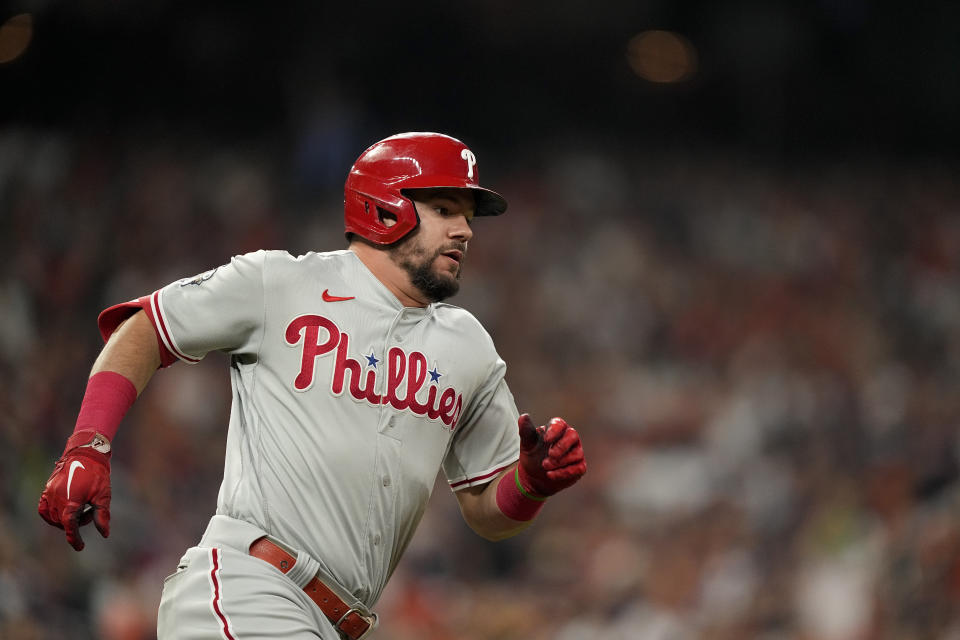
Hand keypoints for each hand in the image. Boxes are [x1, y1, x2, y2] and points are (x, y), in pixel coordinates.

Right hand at [38, 431, 111, 550]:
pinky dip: (50, 514)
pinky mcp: (47, 489)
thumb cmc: (97, 473)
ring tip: (81, 508)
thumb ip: (102, 515)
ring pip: (52, 517)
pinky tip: (62, 511)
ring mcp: (49, 494)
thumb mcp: (103, 495)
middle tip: (90, 512)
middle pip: (63, 522)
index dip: (74, 539)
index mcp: (71, 502)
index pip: (70, 527)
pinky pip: (43, 509)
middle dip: (77, 523)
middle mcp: (57, 499)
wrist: (86, 453)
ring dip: (66, 519)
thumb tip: (104, 534)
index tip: (80, 547)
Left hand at [517, 414, 585, 496]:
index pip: (560, 424)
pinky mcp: (579, 467)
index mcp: (557, 428)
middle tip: (550, 455)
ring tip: (545, 465)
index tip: (546, 440)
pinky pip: (578, 468)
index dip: (554, 431)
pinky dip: (563, 473)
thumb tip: (523, 416)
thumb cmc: (533, 455)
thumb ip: (526, 430)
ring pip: (576, 454)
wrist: (534, 476)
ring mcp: (576, 452)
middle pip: (573, 435)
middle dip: (561, 446)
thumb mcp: (527, 443)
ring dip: (560, 461)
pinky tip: (550, 475)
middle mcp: (569, 438)